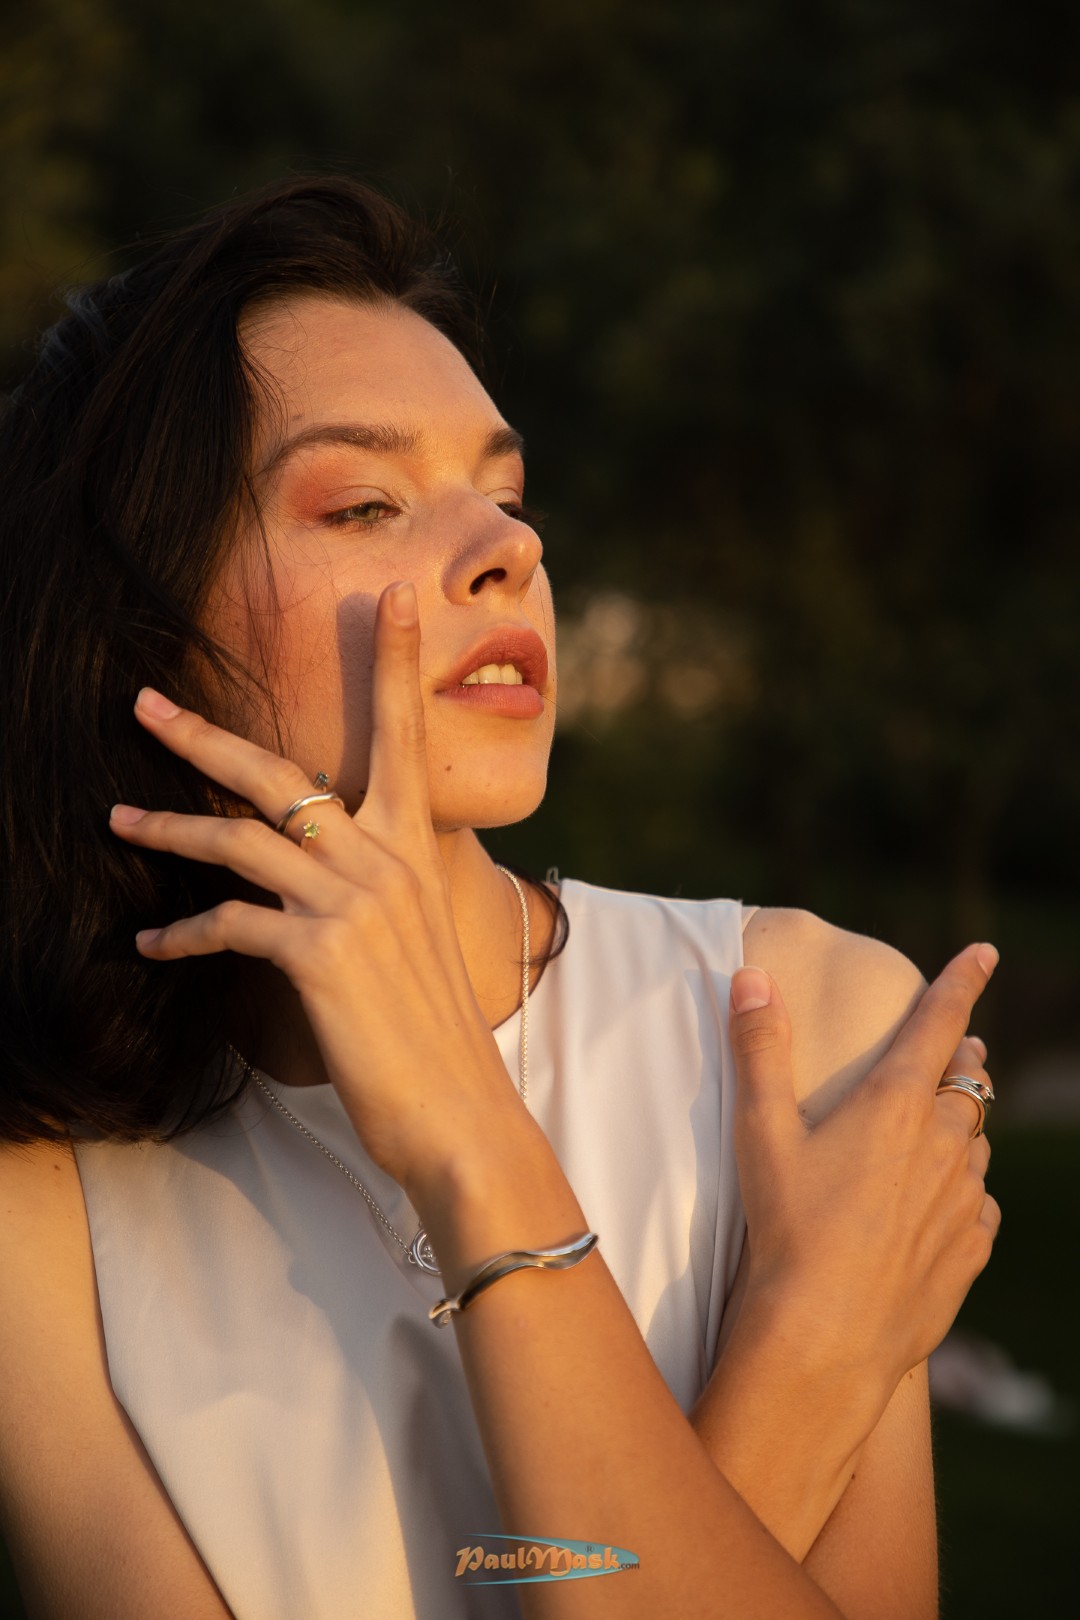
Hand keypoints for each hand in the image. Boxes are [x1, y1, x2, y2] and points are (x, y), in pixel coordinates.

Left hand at [109, 581, 521, 1197]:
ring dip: (168, 827)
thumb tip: (323, 868)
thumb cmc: (435, 1034)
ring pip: (240, 839)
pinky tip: (150, 945)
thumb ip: (377, 889)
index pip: (405, 736)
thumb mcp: (416, 942)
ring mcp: (353, 905)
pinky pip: (230, 923)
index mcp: (415, 850)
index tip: (391, 596)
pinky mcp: (319, 955)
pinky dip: (182, 933)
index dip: (396, 662)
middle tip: (145, 704)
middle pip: (285, 774)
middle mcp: (386, 863)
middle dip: (206, 735)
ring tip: (117, 820)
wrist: (461, 1112)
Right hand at [727, 948, 999, 1398]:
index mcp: (895, 1105)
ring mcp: (964, 1200)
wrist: (825, 1335)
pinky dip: (966, 1191)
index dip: (963, 981)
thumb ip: (759, 1050)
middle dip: (963, 1059)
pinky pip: (980, 1205)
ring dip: (964, 1127)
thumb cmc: (787, 1227)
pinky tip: (945, 1204)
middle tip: (959, 1049)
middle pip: (969, 1083)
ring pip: (977, 1144)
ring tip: (945, 1130)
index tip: (985, 952)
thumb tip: (750, 977)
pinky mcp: (970, 1250)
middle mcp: (943, 1145)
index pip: (940, 1023)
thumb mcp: (761, 1132)